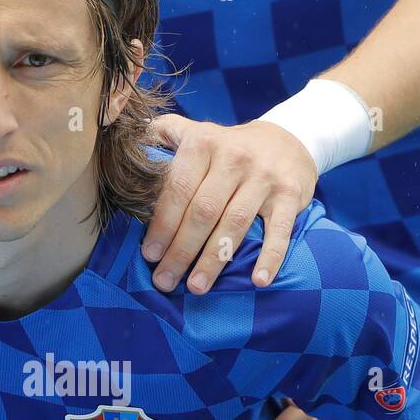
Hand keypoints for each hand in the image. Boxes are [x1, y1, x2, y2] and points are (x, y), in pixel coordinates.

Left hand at [142, 114, 317, 293]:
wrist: (287, 139)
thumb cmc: (229, 148)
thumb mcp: (197, 132)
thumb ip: (164, 134)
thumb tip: (129, 145)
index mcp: (204, 143)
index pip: (178, 189)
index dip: (162, 224)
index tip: (149, 255)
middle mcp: (234, 157)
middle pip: (203, 212)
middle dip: (181, 250)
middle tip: (165, 281)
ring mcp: (264, 177)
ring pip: (234, 224)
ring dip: (214, 260)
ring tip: (196, 288)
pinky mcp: (290, 194)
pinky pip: (279, 231)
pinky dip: (270, 258)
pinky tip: (257, 282)